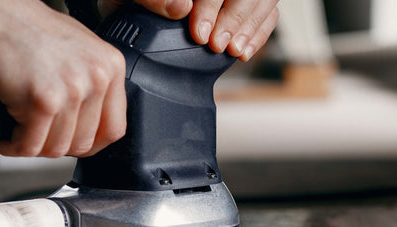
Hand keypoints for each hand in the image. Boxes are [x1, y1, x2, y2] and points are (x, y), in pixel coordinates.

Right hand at [0, 0, 126, 157]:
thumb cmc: (18, 28)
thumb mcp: (75, 50)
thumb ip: (91, 83)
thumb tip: (93, 122)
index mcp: (110, 65)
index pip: (114, 129)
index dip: (88, 143)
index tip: (70, 143)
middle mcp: (97, 77)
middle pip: (83, 143)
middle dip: (54, 145)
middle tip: (34, 133)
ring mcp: (72, 89)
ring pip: (56, 149)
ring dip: (31, 146)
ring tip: (16, 130)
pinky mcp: (43, 100)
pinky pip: (30, 146)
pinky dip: (11, 145)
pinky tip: (3, 133)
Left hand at [98, 0, 279, 61]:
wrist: (130, 8)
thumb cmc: (128, 1)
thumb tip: (180, 7)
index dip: (212, 7)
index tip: (200, 33)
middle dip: (235, 19)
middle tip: (218, 46)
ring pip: (263, 0)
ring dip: (250, 28)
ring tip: (233, 52)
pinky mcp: (246, 4)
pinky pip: (268, 13)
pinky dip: (259, 34)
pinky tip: (243, 51)